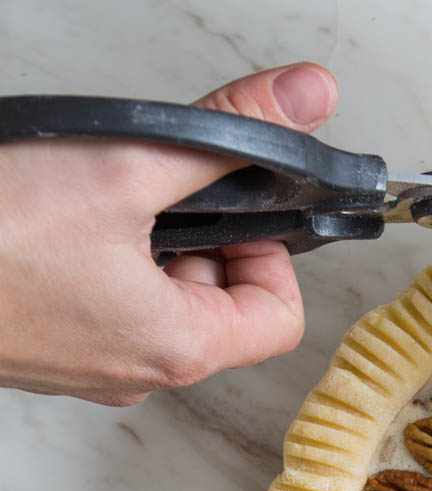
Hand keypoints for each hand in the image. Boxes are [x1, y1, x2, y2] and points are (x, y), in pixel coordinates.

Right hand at [0, 63, 338, 405]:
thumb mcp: (122, 167)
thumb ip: (227, 135)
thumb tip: (309, 98)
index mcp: (177, 350)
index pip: (279, 317)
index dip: (270, 253)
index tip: (231, 205)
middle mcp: (137, 372)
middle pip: (219, 305)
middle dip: (200, 237)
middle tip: (151, 190)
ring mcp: (86, 364)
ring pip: (156, 299)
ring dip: (143, 242)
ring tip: (91, 202)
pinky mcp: (42, 347)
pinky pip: (100, 302)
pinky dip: (96, 257)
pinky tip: (51, 220)